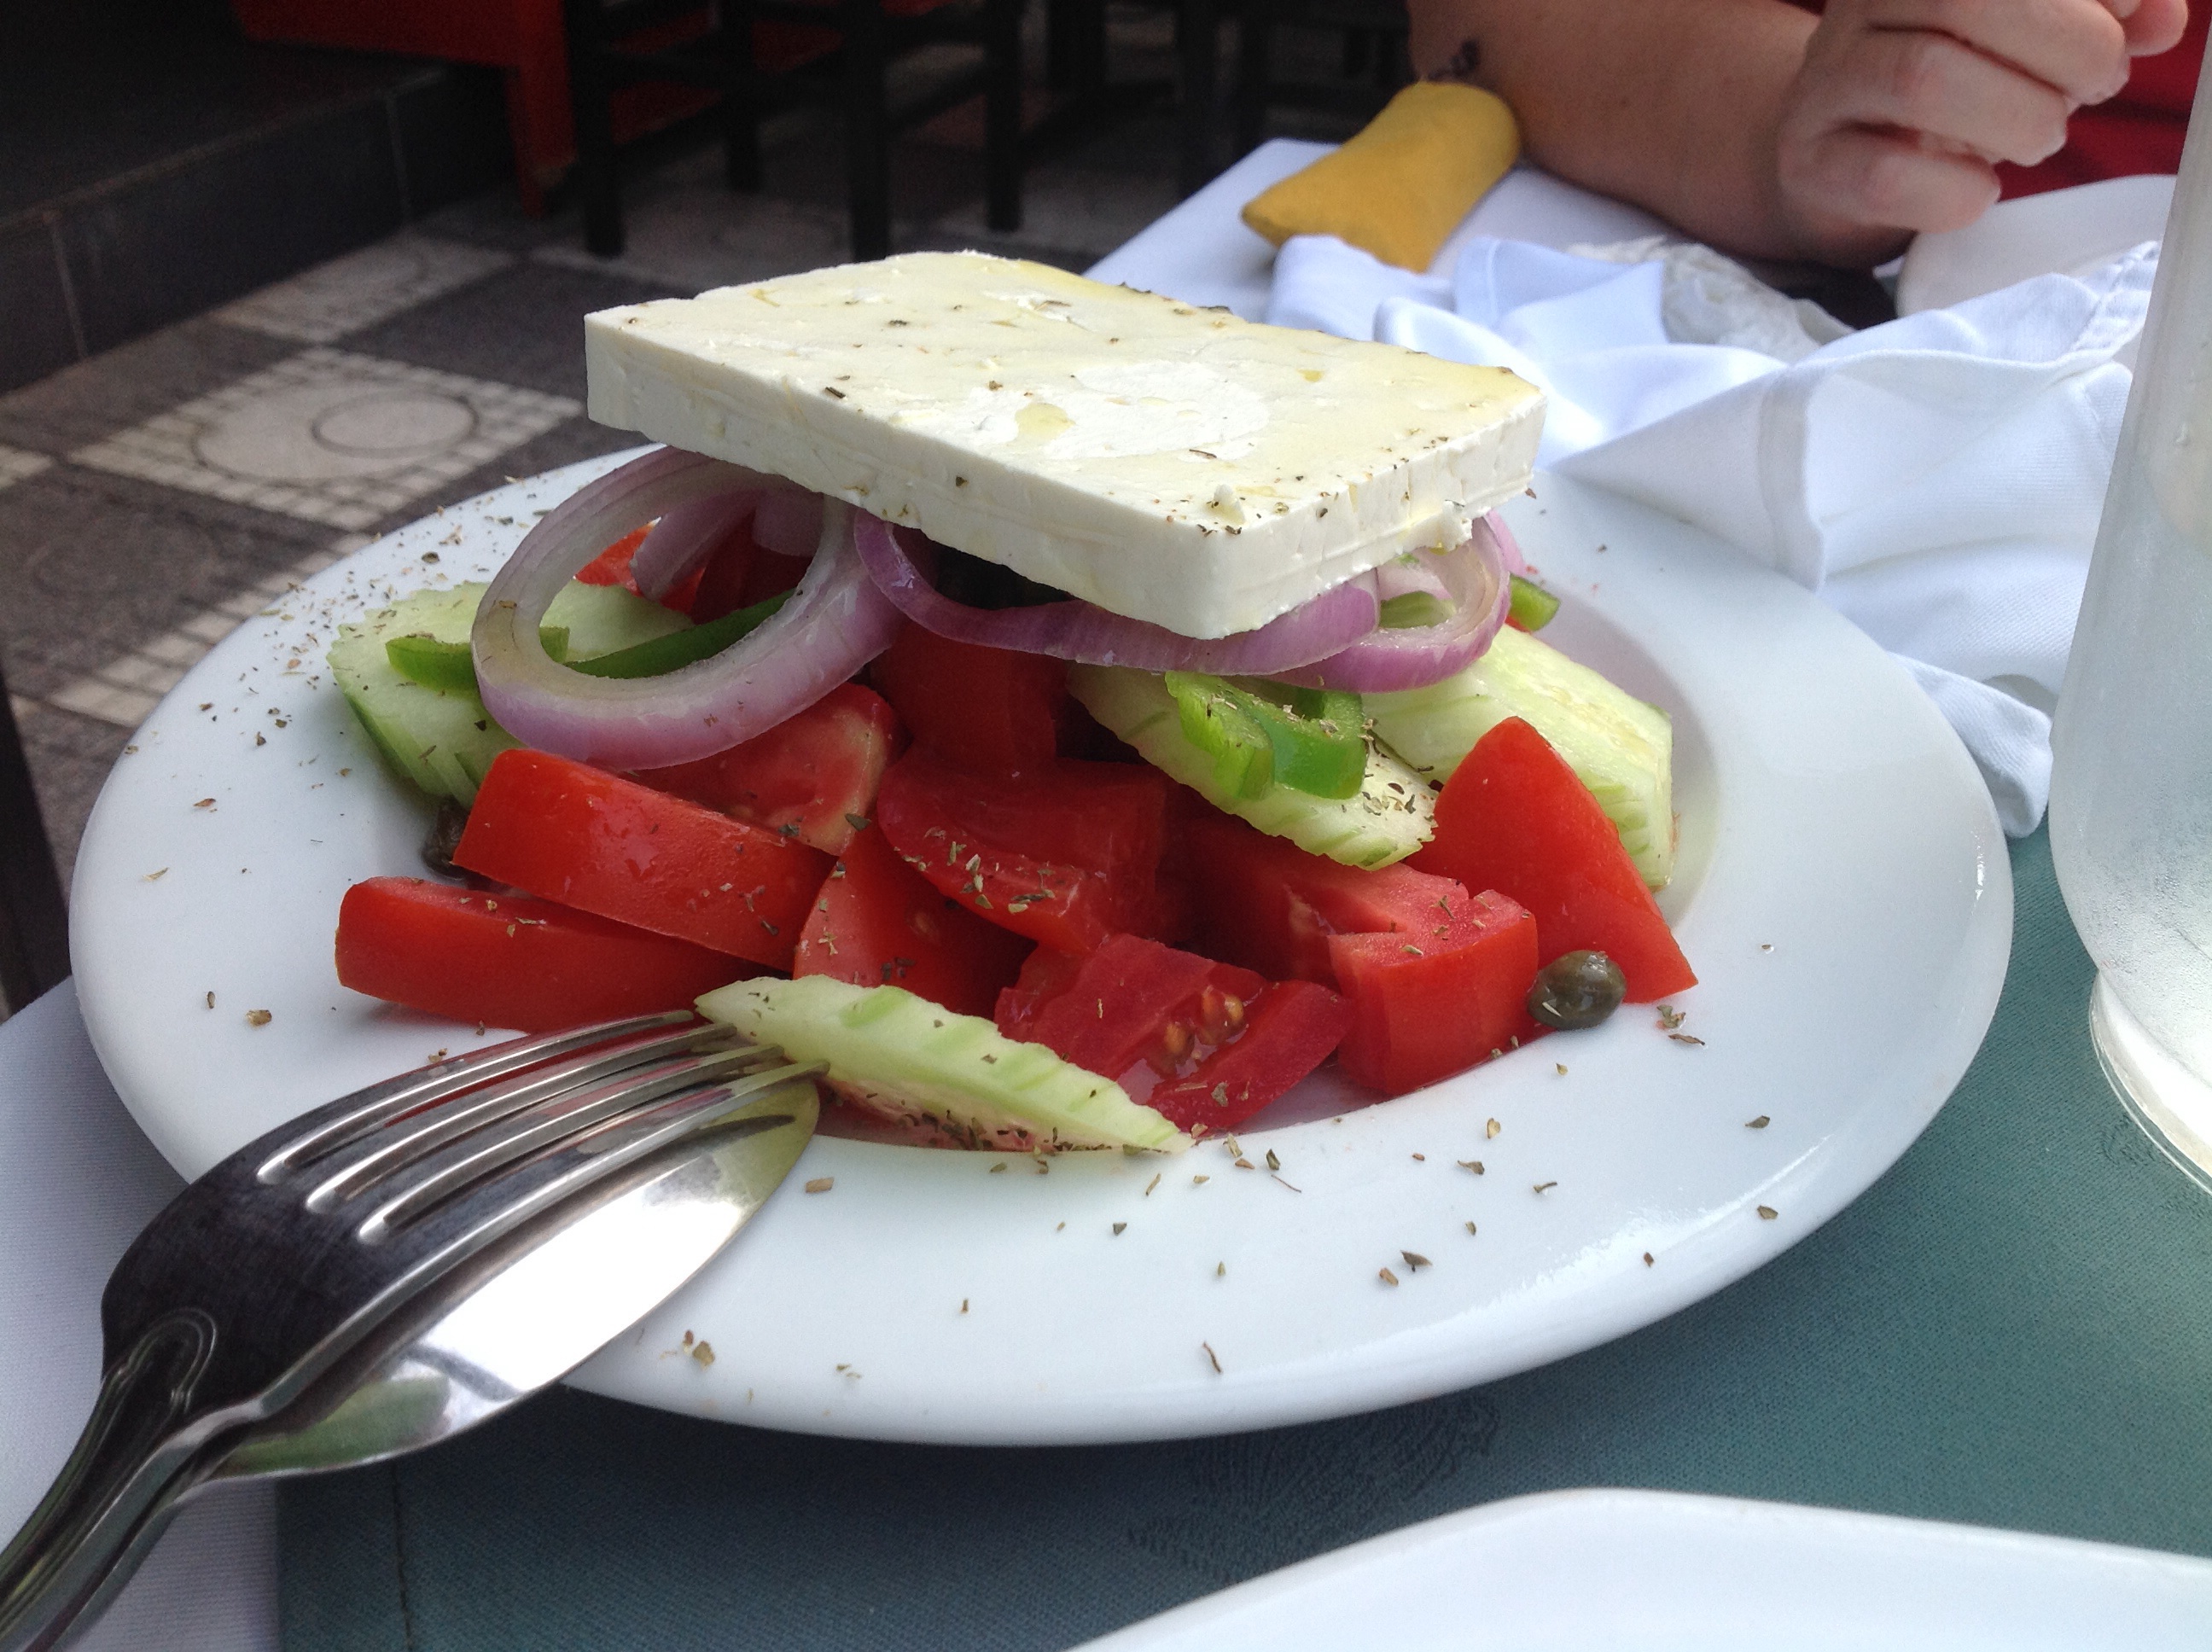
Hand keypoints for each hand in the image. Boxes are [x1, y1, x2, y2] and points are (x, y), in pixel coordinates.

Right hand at [1772, 0, 2189, 262]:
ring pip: (1924, 79)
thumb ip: (2098, 18)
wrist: (1831, 156)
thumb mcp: (2026, 37)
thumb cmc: (1942, 86)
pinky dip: (1955, 192)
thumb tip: (2161, 17)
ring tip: (2043, 136)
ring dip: (2016, 116)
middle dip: (2064, 46)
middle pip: (1966, 1)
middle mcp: (1862, 8)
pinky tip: (1980, 188)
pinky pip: (1886, 176)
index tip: (2129, 19)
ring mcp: (1828, 87)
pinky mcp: (1811, 166)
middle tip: (2095, 86)